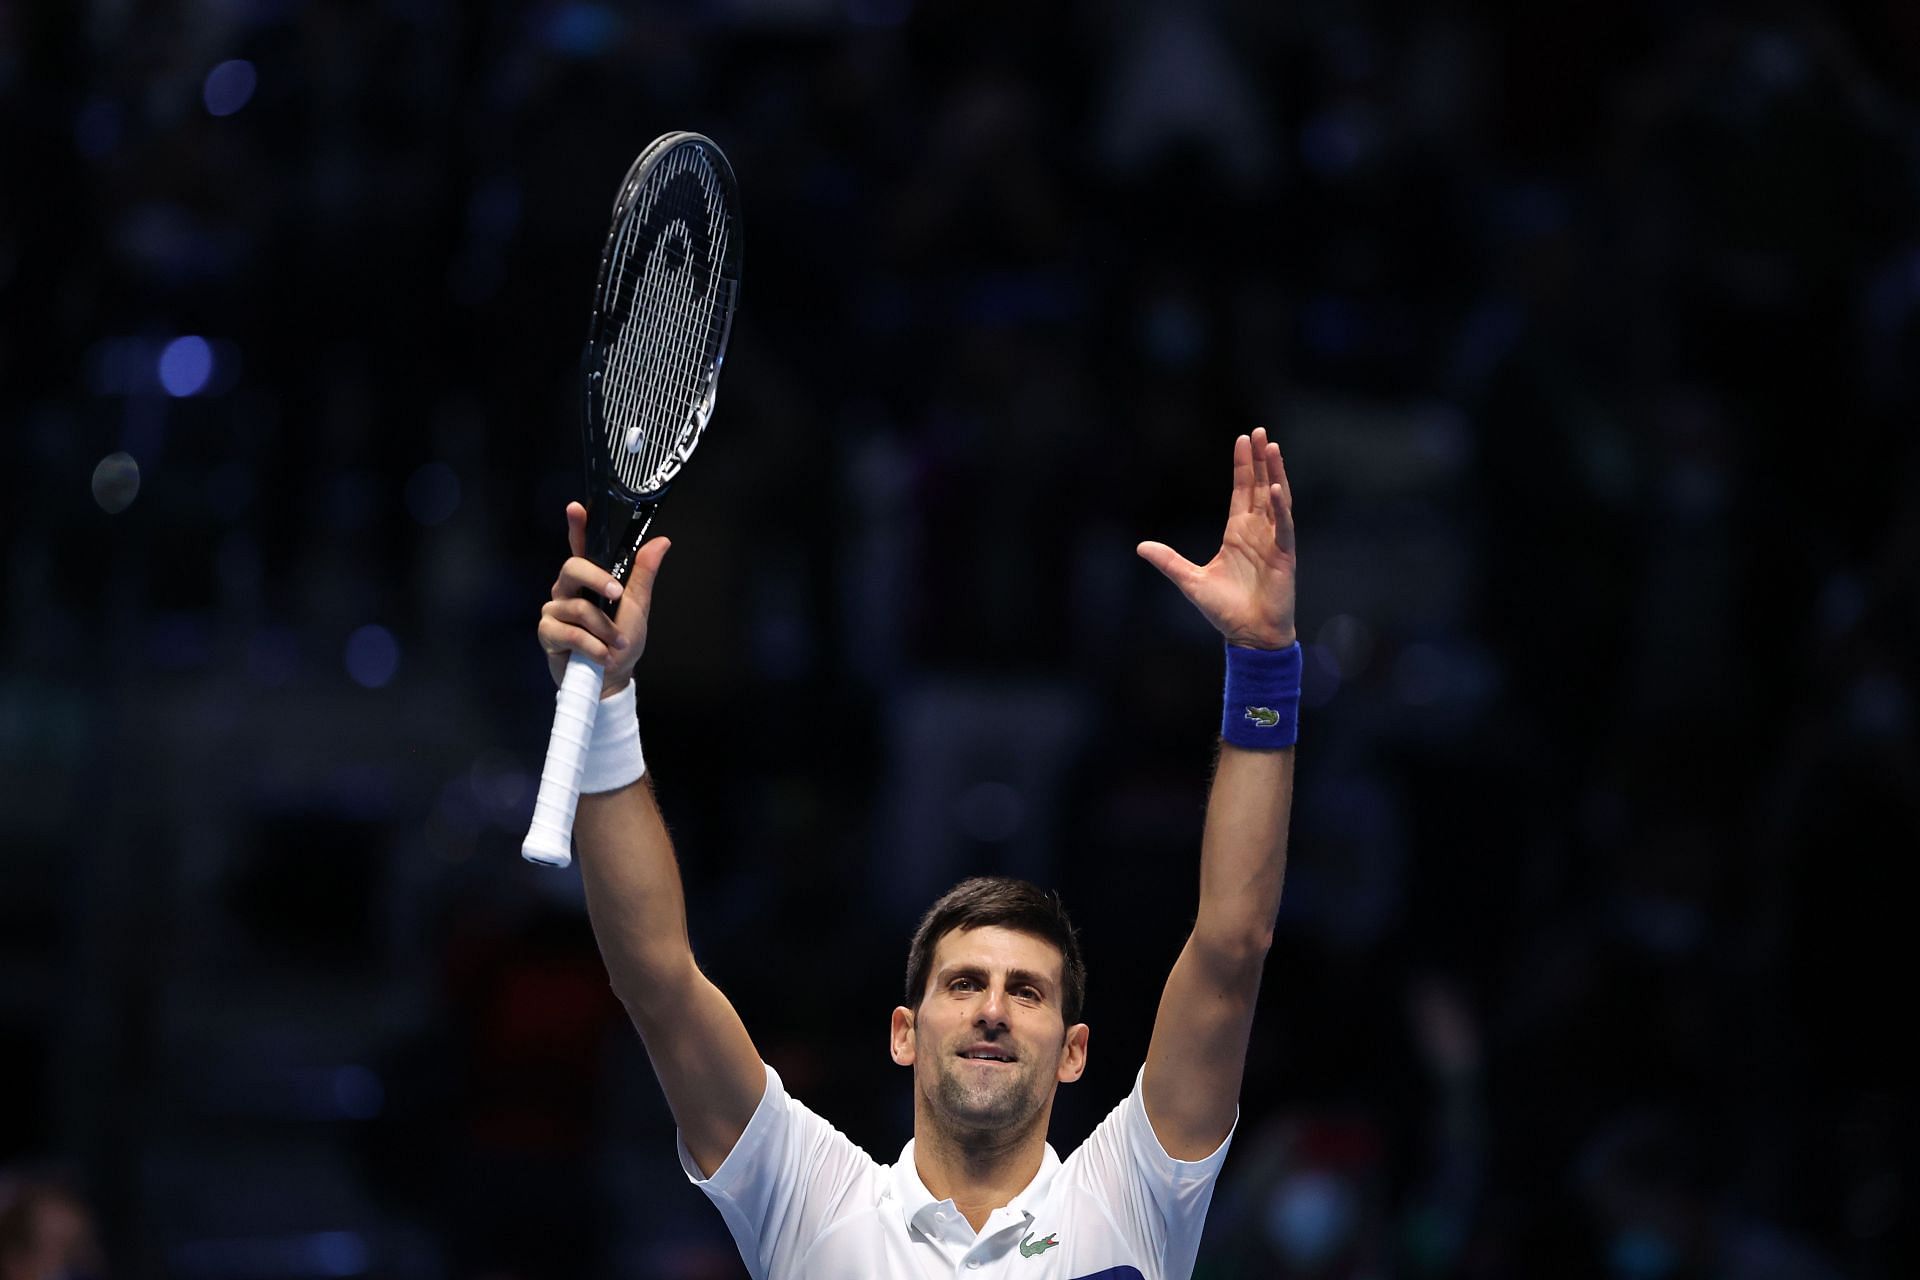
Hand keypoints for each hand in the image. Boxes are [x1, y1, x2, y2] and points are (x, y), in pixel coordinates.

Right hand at [537, 502, 672, 697]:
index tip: (576, 507)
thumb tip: (661, 541)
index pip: (580, 547)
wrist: (611, 679)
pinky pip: (570, 632)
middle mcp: (568, 589)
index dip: (577, 527)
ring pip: (578, 607)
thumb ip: (643, 574)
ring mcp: (555, 610)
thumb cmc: (622, 642)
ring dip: (604, 629)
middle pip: (572, 568)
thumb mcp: (637, 606)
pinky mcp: (548, 633)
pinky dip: (593, 646)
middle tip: (617, 595)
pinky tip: (602, 655)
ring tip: (615, 644)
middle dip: (598, 580)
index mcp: (589, 579)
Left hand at [1137, 427, 1296, 648]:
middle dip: (1260, 459)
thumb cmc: (1224, 610)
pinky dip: (1281, 508)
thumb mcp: (1190, 581)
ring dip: (1275, 473)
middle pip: (1259, 487)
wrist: (1248, 635)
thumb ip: (1168, 561)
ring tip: (1273, 447)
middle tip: (1260, 431)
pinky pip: (1283, 526)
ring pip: (1276, 499)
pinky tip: (1277, 488)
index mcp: (1237, 534)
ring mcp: (1273, 542)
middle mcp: (1257, 532)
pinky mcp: (1284, 555)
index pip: (1241, 492)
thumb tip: (1140, 546)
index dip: (1243, 466)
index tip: (1243, 440)